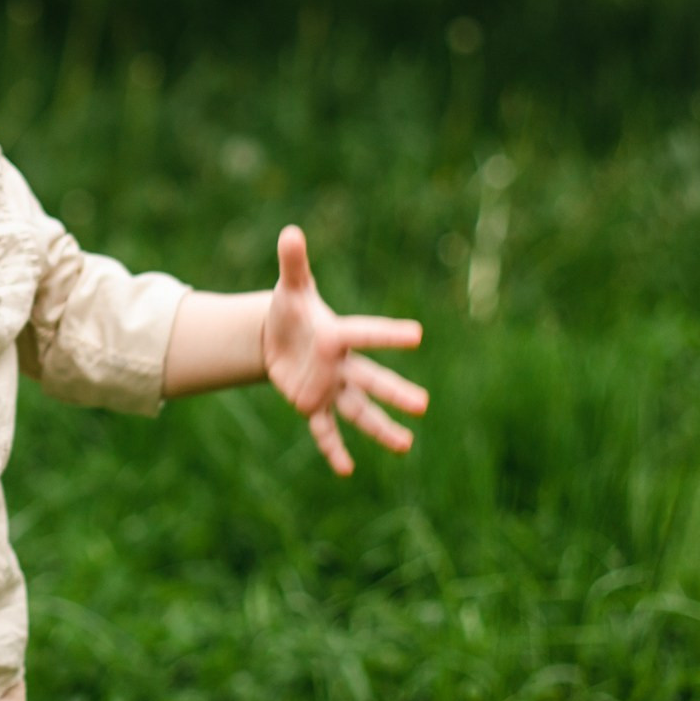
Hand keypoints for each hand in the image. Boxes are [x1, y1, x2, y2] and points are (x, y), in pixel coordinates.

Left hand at [261, 225, 427, 475]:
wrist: (276, 337)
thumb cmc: (290, 309)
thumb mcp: (290, 287)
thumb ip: (293, 263)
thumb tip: (290, 231)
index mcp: (338, 334)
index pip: (365, 333)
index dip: (388, 334)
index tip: (417, 335)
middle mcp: (341, 366)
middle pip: (371, 380)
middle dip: (394, 392)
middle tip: (423, 404)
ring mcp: (330, 388)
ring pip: (357, 410)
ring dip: (379, 427)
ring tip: (405, 445)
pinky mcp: (312, 404)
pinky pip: (324, 429)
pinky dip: (332, 447)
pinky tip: (345, 469)